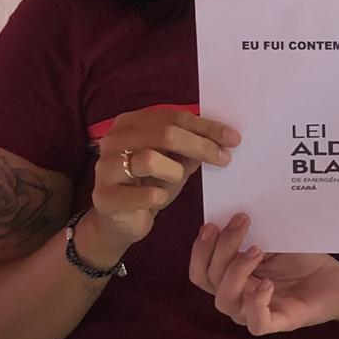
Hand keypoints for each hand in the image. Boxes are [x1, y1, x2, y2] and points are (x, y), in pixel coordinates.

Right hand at [84, 108, 239, 261]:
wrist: (120, 221)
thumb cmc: (150, 185)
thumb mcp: (174, 161)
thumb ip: (192, 146)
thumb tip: (225, 138)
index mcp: (131, 122)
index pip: (174, 117)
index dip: (207, 127)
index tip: (233, 139)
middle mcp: (113, 139)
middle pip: (166, 133)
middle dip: (201, 145)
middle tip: (224, 159)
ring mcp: (105, 167)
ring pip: (151, 159)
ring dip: (174, 172)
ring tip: (174, 181)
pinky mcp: (105, 196)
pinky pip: (146, 193)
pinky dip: (160, 196)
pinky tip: (158, 199)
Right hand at [189, 214, 338, 334]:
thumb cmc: (305, 259)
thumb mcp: (276, 239)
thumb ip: (255, 232)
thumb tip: (235, 210)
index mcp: (234, 277)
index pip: (202, 271)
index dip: (200, 249)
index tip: (213, 223)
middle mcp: (239, 296)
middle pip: (210, 280)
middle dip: (221, 248)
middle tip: (243, 221)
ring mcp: (257, 311)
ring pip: (225, 301)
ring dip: (235, 272)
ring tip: (257, 250)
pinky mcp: (280, 321)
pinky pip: (256, 323)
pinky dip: (256, 304)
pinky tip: (267, 284)